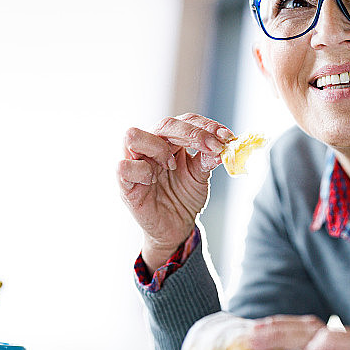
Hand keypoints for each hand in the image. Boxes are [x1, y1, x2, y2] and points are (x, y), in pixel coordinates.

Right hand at [117, 114, 233, 269]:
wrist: (176, 228)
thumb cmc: (184, 198)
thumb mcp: (200, 176)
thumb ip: (207, 159)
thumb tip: (221, 146)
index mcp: (170, 140)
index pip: (185, 121)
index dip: (206, 126)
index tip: (226, 136)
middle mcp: (150, 147)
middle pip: (164, 124)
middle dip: (192, 134)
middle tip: (214, 147)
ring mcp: (135, 163)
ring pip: (132, 136)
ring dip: (159, 147)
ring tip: (173, 165)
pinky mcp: (125, 184)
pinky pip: (123, 167)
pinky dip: (141, 170)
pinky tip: (153, 179)